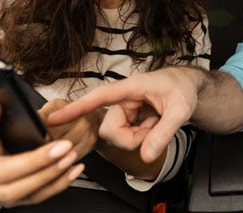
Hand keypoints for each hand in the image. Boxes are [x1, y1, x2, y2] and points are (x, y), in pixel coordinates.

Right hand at [0, 98, 84, 208]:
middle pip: (9, 172)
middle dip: (38, 160)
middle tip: (63, 145)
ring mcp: (4, 194)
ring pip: (28, 189)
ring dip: (52, 173)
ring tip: (70, 155)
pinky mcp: (21, 201)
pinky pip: (42, 196)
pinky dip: (60, 183)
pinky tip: (74, 169)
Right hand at [47, 67, 202, 162]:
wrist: (188, 86)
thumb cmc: (182, 88)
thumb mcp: (180, 110)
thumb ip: (164, 133)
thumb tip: (147, 155)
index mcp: (130, 88)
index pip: (98, 97)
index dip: (76, 108)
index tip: (54, 117)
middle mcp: (123, 99)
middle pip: (110, 130)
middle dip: (131, 138)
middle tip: (153, 129)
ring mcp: (124, 110)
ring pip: (118, 136)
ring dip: (138, 137)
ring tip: (155, 123)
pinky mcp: (128, 119)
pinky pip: (126, 137)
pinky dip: (141, 137)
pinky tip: (152, 125)